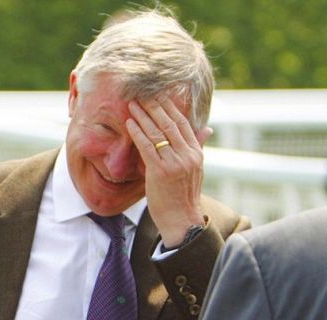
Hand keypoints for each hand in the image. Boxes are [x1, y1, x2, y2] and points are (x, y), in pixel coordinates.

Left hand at [126, 95, 211, 246]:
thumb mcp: (196, 169)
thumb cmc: (184, 195)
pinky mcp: (160, 171)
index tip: (159, 95)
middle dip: (155, 107)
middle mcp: (188, 155)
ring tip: (132, 104)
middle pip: (169, 124)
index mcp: (196, 153)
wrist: (182, 220)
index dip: (170, 107)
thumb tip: (207, 128)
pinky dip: (137, 133)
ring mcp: (174, 163)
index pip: (184, 123)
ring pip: (157, 132)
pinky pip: (147, 146)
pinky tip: (129, 123)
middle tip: (142, 94)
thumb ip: (198, 147)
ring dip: (143, 116)